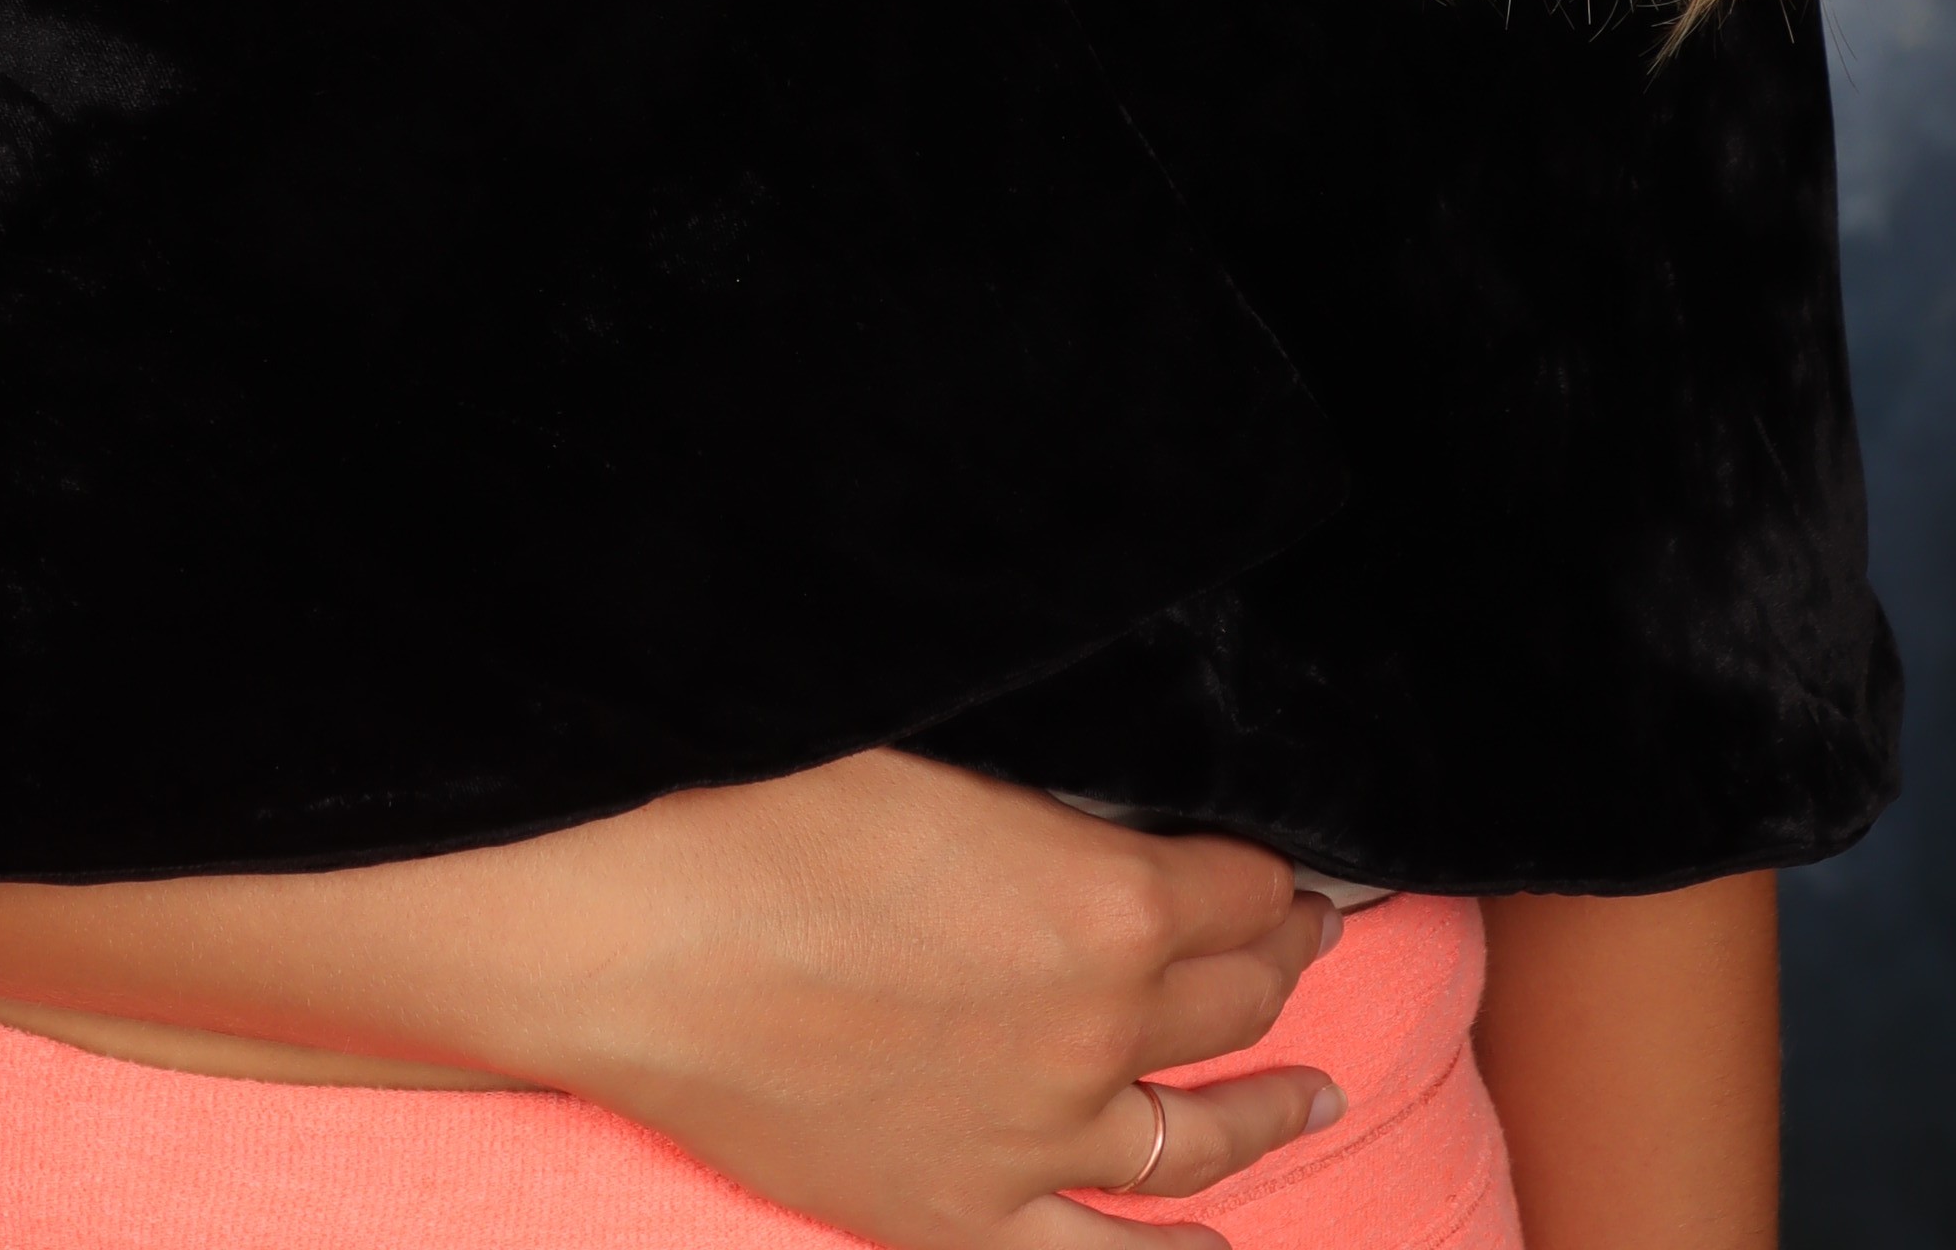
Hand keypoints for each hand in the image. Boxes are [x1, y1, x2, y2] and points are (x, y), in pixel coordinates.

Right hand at [459, 746, 1345, 1249]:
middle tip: (1308, 944)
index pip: (1241, 890)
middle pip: (1232, 1001)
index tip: (1295, 872)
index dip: (1278, 877)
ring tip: (1318, 1091)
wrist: (637, 936)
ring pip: (1197, 1135)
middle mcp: (1096, 1029)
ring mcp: (1033, 1139)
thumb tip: (1091, 805)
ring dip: (1272, 1108)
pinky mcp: (956, 1214)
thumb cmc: (765, 810)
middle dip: (1282, 965)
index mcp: (1104, 898)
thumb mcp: (940, 752)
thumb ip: (1045, 800)